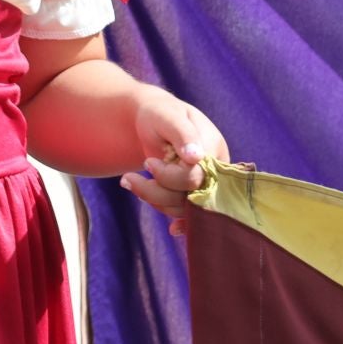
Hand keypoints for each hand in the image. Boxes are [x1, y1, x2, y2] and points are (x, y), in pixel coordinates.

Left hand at [120, 90, 229, 235]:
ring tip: (128, 182)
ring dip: (154, 200)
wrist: (152, 118)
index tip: (148, 163)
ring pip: (184, 207)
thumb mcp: (169, 116)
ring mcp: (203, 182)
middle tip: (128, 179)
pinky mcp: (190, 192)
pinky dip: (179, 221)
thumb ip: (184, 135)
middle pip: (191, 196)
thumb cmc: (160, 113)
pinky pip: (187, 212)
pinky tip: (173, 230)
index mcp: (214, 148)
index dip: (171, 176)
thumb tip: (196, 157)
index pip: (198, 175)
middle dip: (157, 191)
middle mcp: (214, 169)